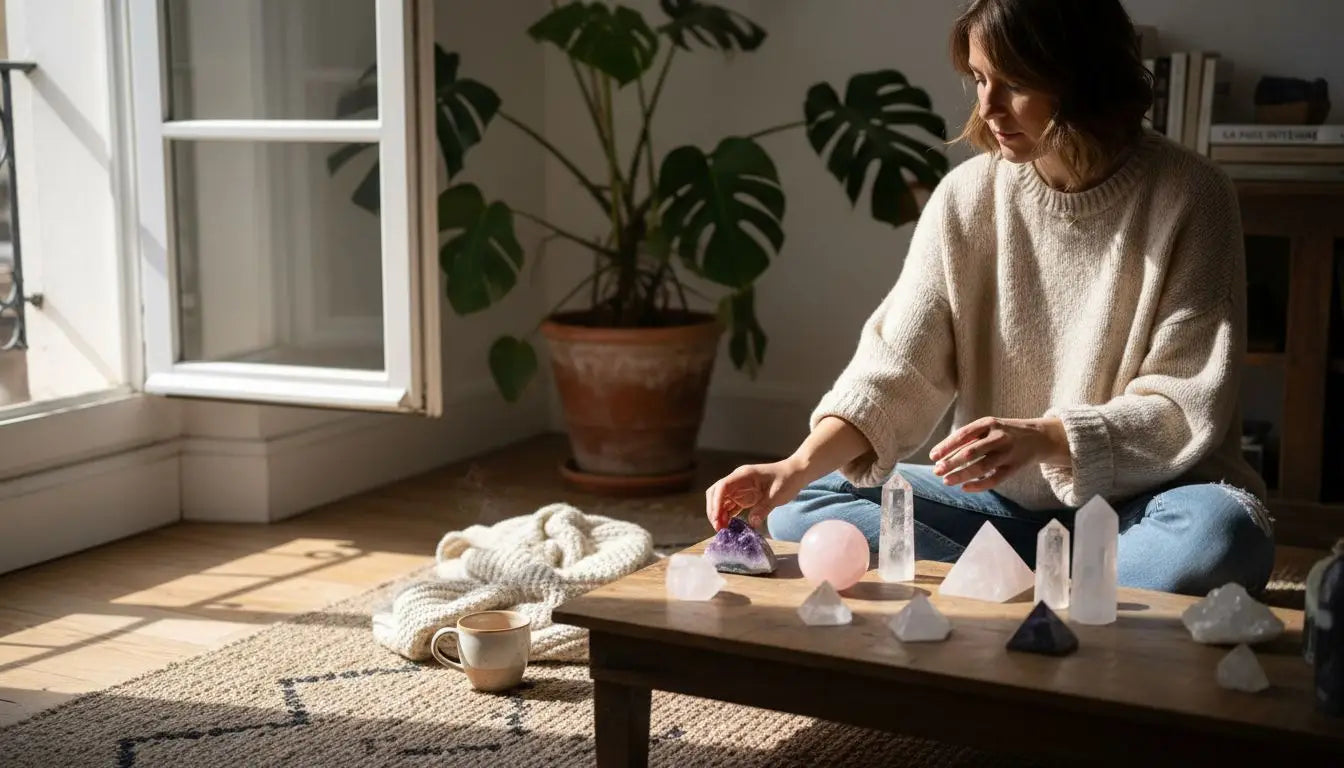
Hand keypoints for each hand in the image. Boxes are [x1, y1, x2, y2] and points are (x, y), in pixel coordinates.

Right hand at [705, 458, 808, 530]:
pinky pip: (730, 506)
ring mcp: (739, 489)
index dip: (716, 502)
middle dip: (714, 510)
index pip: (722, 486)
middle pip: (716, 493)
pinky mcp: (744, 497)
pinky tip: (729, 526)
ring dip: (719, 515)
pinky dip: (727, 516)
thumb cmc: (787, 479)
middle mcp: (737, 481)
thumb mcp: (777, 495)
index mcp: (743, 475)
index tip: (717, 518)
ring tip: (722, 530)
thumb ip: (763, 508)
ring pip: (721, 501)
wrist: (795, 474)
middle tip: (718, 527)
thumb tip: (752, 524)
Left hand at [928, 416, 1068, 491]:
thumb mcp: (988, 427)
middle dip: (951, 462)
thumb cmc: (1004, 432)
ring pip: (981, 467)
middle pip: (971, 452)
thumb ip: (968, 437)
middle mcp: (998, 437)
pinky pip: (994, 479)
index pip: (963, 435)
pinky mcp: (1014, 468)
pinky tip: (964, 488)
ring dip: (962, 475)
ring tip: (946, 481)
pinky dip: (978, 485)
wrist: (1038, 437)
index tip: (933, 456)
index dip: (946, 446)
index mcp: (989, 424)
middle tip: (936, 470)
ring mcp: (1007, 453)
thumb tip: (941, 453)